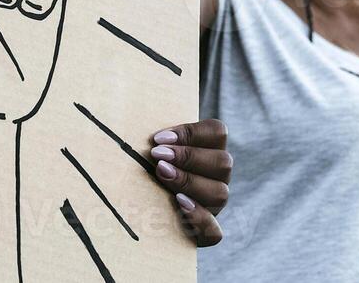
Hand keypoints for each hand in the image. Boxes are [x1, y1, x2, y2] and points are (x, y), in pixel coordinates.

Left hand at [149, 120, 230, 246]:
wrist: (142, 216)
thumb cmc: (144, 172)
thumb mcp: (153, 152)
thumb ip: (156, 141)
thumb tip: (135, 126)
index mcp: (210, 151)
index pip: (217, 132)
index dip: (191, 132)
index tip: (159, 138)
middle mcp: (217, 178)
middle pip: (223, 162)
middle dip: (188, 156)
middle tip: (158, 156)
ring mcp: (215, 206)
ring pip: (220, 193)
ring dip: (190, 181)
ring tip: (162, 175)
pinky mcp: (206, 233)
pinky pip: (214, 231)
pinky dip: (199, 218)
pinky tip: (179, 204)